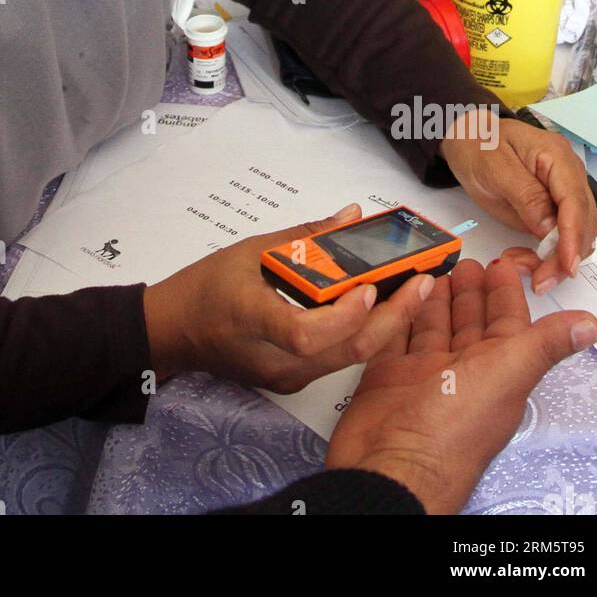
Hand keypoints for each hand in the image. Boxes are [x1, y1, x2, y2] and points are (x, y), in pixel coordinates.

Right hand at [143, 204, 434, 391]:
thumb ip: (306, 237)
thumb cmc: (203, 289)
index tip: (366, 287)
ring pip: (349, 357)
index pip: (306, 333)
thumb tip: (350, 218)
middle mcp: (277, 360)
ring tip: (413, 289)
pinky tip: (382, 306)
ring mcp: (287, 375)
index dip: (342, 314)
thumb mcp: (250, 250)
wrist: (173, 332)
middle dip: (393, 316)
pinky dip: (364, 332)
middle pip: (346, 350)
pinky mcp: (294, 378)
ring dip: (385, 324)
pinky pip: (339, 358)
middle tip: (423, 281)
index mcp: (255, 322)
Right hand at [326, 258, 596, 513]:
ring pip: (431, 328)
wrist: (391, 463)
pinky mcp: (387, 377)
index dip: (505, 294)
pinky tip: (398, 295)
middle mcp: (461, 374)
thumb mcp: (506, 376)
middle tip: (464, 262)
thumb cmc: (451, 429)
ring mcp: (423, 376)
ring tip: (433, 270)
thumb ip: (542, 345)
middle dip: (469, 292)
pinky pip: (394, 337)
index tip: (501, 265)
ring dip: (434, 300)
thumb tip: (588, 326)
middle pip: (468, 324)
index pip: (506, 325)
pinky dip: (397, 315)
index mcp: (495, 373)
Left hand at [439, 117, 596, 290]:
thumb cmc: (478, 144)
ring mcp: (562, 192)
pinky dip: (546, 254)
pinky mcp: (552, 207)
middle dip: (565, 256)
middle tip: (540, 280)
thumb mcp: (494, 167)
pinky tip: (524, 259)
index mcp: (557, 157)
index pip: (575, 201)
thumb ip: (525, 195)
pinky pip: (558, 236)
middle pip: (581, 223)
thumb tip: (550, 227)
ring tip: (524, 268)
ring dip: (556, 259)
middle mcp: (567, 175)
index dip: (573, 236)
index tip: (566, 264)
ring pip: (574, 234)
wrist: (467, 138)